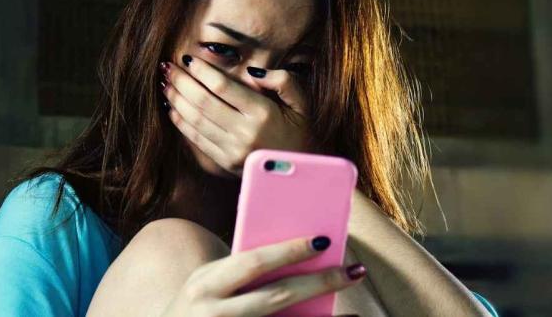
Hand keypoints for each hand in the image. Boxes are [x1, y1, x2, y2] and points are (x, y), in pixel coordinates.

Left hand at [159, 55, 309, 173]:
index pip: (223, 87)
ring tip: (165, 83)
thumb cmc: (300, 132)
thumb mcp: (301, 103)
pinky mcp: (225, 163)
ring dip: (176, 100)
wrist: (300, 172)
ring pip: (196, 121)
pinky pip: (196, 140)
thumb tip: (253, 72)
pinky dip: (180, 122)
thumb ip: (283, 81)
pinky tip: (171, 108)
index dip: (202, 71)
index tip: (189, 58)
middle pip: (203, 102)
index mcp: (264, 114)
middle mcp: (245, 133)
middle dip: (182, 82)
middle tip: (168, 67)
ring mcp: (233, 150)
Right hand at [159, 235, 365, 316]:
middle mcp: (213, 314)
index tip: (323, 241)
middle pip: (276, 297)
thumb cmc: (197, 306)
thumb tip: (299, 252)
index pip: (253, 263)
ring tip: (354, 313)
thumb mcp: (206, 283)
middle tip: (353, 270)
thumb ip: (240, 271)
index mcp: (204, 284)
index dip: (289, 251)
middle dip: (318, 283)